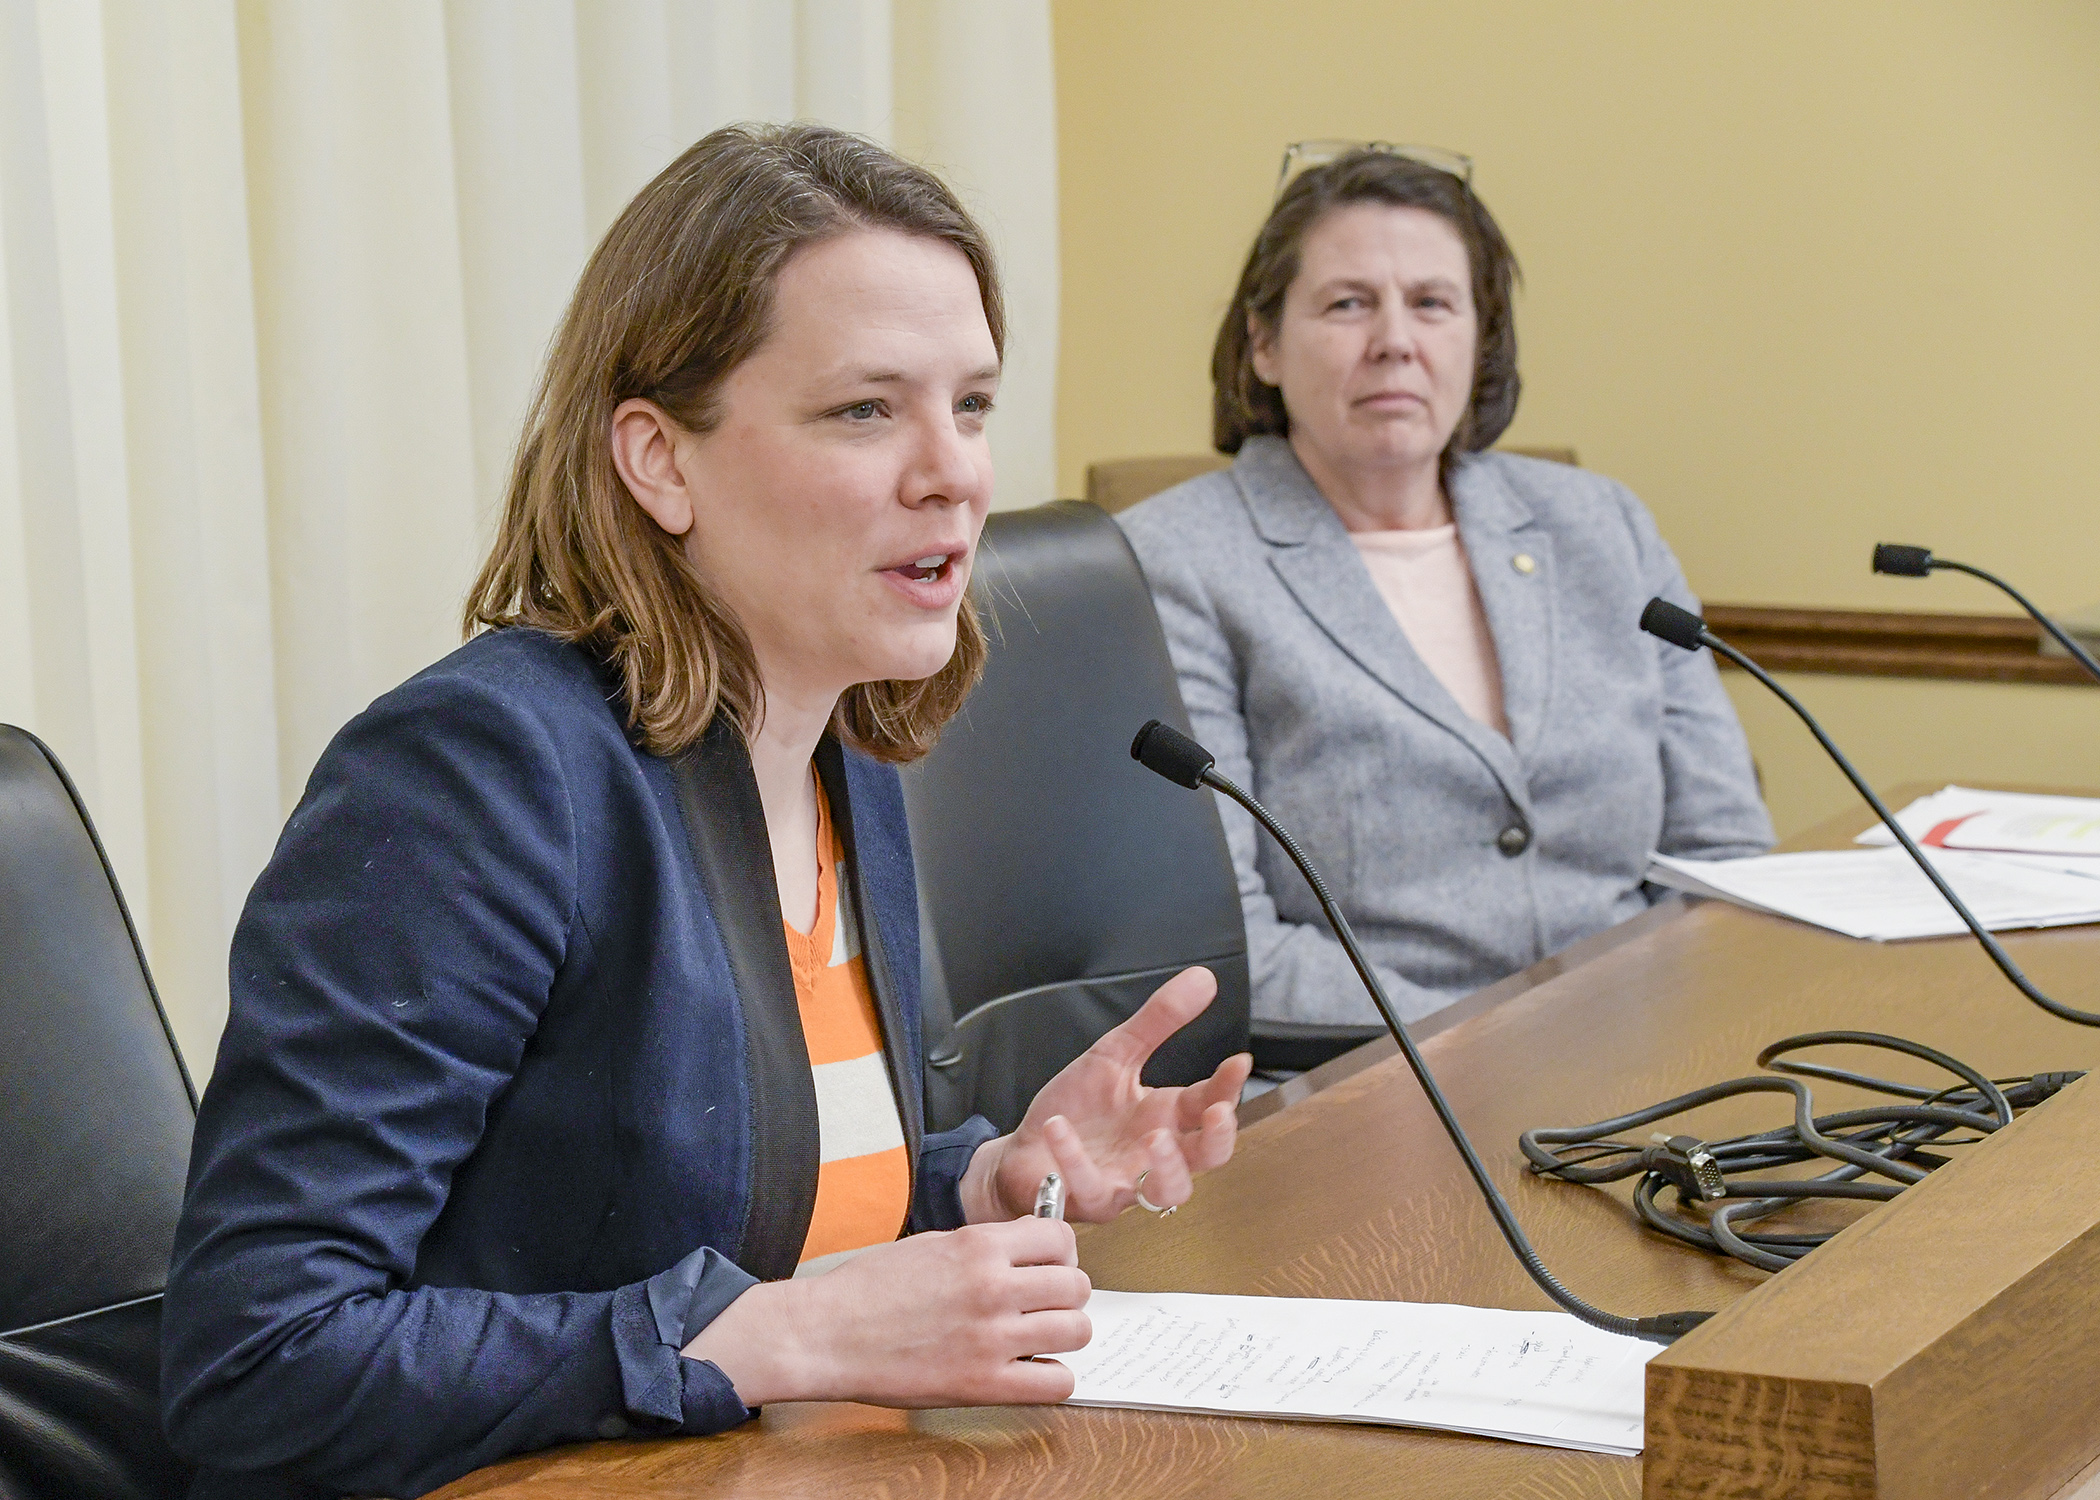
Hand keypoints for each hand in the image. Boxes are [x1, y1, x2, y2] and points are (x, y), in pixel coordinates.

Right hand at [682, 1218, 1089, 1406]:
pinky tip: (1029, 1371)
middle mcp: (991, 1287)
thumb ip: (985, 1246)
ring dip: (1065, 1334)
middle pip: (1077, 1285)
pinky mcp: (982, 1384)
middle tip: (1046, 1304)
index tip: (1050, 1265)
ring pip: (1076, 1331)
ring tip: (1040, 1338)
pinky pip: (1055, 1384)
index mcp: (978, 1246)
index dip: (1062, 1252)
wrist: (826, 1334)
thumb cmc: (869, 1288)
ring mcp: (990, 1338)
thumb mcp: (932, 1242)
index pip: (1060, 1237)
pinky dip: (1052, 1378)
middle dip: (1067, 1293)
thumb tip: (1030, 1249)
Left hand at [962, 966, 1251, 1222]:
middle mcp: (1154, 1154)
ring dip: (1169, 1167)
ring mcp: (1126, 1181)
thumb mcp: (1116, 1054)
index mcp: (1165, 1116)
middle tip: (1217, 1113)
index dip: (1228, 1087)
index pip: (1211, 1105)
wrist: (1027, 1150)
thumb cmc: (1078, 1110)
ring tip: (1156, 1137)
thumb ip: (1159, 1021)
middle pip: (1208, 1158)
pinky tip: (1059, 1127)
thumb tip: (1204, 978)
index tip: (1238, 1062)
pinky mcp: (1088, 1198)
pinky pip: (1089, 1187)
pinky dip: (1073, 1158)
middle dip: (1219, 1139)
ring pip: (1168, 1192)